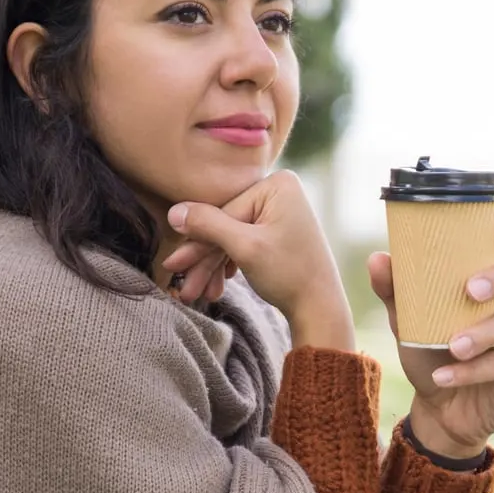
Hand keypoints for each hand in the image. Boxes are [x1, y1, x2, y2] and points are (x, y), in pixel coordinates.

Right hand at [162, 170, 349, 326]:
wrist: (320, 308)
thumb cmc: (289, 275)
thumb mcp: (245, 248)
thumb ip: (208, 226)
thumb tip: (174, 211)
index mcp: (278, 184)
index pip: (223, 212)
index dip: (198, 243)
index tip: (173, 266)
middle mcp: (279, 191)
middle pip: (226, 225)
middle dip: (204, 260)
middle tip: (183, 286)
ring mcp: (279, 211)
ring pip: (232, 237)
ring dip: (213, 267)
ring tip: (197, 295)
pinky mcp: (277, 230)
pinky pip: (244, 243)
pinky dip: (229, 264)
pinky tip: (218, 285)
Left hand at [366, 217, 493, 455]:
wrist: (439, 410)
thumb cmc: (430, 354)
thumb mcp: (408, 323)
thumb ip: (396, 292)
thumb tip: (377, 258)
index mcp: (493, 286)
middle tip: (469, 289)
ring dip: (482, 332)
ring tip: (452, 345)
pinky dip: (472, 370)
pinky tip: (444, 376)